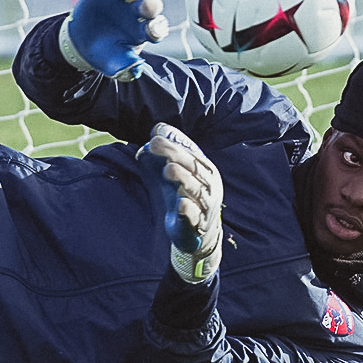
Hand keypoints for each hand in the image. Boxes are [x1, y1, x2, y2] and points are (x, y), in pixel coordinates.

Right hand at [58, 0, 167, 81]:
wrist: (84, 43)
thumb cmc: (106, 53)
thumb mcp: (113, 63)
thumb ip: (124, 65)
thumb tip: (136, 68)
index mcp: (144, 30)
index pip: (156, 27)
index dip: (157, 28)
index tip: (152, 30)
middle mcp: (137, 10)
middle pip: (150, 2)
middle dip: (150, 3)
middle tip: (145, 5)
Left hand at [136, 122, 223, 282]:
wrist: (197, 234)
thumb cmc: (186, 196)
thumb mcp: (177, 172)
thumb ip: (168, 152)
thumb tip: (156, 129)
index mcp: (205, 170)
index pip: (191, 153)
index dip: (173, 144)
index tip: (154, 136)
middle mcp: (208, 186)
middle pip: (192, 168)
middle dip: (174, 154)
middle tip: (154, 145)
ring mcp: (205, 206)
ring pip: (195, 190)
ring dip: (182, 179)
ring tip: (168, 170)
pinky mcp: (197, 225)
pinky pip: (194, 217)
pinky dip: (189, 211)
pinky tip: (181, 204)